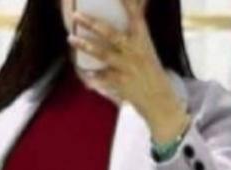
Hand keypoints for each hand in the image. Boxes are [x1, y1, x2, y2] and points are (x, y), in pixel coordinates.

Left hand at [69, 0, 190, 143]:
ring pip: (103, 54)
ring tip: (71, 38)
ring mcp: (127, 67)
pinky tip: (84, 75)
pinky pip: (103, 78)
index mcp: (143, 39)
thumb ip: (137, 27)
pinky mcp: (122, 83)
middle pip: (111, 34)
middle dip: (92, 24)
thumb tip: (139, 2)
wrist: (159, 99)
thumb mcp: (146, 46)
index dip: (127, 3)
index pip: (135, 15)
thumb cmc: (149, 69)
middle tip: (76, 15)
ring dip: (85, 46)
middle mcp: (135, 51)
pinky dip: (93, 77)